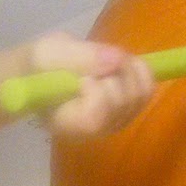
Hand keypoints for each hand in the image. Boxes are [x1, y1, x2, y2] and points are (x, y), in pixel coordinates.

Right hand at [25, 31, 154, 137]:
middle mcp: (94, 130)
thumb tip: (117, 59)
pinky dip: (140, 71)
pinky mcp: (127, 111)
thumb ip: (80, 58)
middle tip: (97, 59)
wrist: (42, 72)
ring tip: (109, 60)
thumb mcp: (48, 54)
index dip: (96, 88)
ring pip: (140, 96)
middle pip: (122, 102)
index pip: (96, 115)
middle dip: (115, 72)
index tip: (82, 76)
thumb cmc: (37, 66)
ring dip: (130, 69)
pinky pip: (148, 91)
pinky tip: (122, 64)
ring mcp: (114, 122)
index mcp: (67, 123)